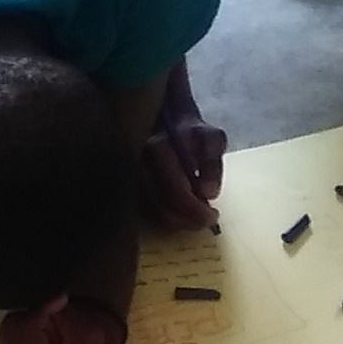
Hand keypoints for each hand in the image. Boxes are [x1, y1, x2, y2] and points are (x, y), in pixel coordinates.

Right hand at [141, 101, 225, 231]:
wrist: (166, 122)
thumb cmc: (192, 132)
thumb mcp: (211, 138)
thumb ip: (212, 163)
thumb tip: (208, 194)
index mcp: (157, 148)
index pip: (175, 190)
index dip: (195, 209)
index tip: (213, 215)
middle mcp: (138, 164)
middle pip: (161, 207)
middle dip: (188, 220)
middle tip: (207, 221)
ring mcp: (130, 177)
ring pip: (152, 214)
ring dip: (178, 222)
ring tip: (197, 219)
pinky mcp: (129, 187)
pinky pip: (147, 213)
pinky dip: (167, 219)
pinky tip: (182, 215)